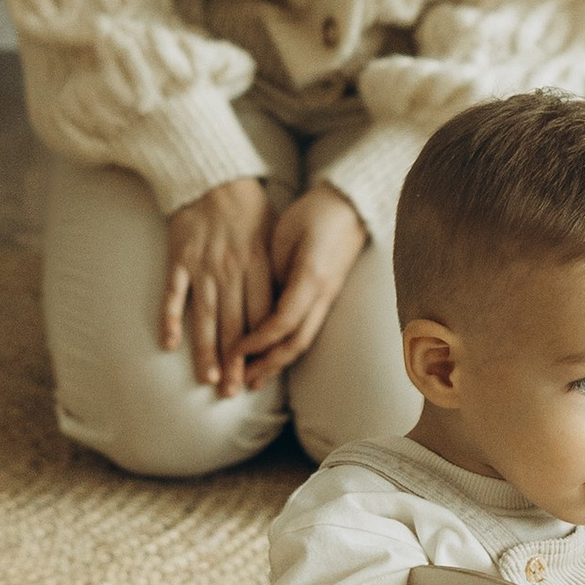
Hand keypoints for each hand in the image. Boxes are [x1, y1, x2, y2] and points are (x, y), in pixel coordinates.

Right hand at [161, 177, 277, 394]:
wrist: (212, 176)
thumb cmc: (248, 207)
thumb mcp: (273, 235)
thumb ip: (278, 270)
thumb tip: (287, 306)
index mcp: (259, 264)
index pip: (261, 315)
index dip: (260, 348)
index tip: (259, 374)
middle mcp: (231, 269)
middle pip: (233, 324)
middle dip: (234, 362)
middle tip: (232, 392)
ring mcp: (203, 266)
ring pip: (205, 316)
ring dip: (206, 350)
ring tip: (208, 379)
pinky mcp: (178, 259)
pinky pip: (173, 293)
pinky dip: (170, 318)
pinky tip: (168, 344)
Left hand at [232, 184, 367, 385]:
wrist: (348, 204)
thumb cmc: (313, 213)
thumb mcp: (285, 236)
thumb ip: (271, 272)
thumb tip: (255, 306)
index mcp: (311, 278)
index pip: (283, 322)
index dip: (258, 341)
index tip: (235, 351)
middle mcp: (323, 293)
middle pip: (296, 342)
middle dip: (268, 364)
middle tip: (244, 380)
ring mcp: (329, 296)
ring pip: (304, 340)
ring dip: (279, 362)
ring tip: (258, 378)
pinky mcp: (328, 296)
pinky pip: (307, 328)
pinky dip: (288, 346)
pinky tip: (276, 355)